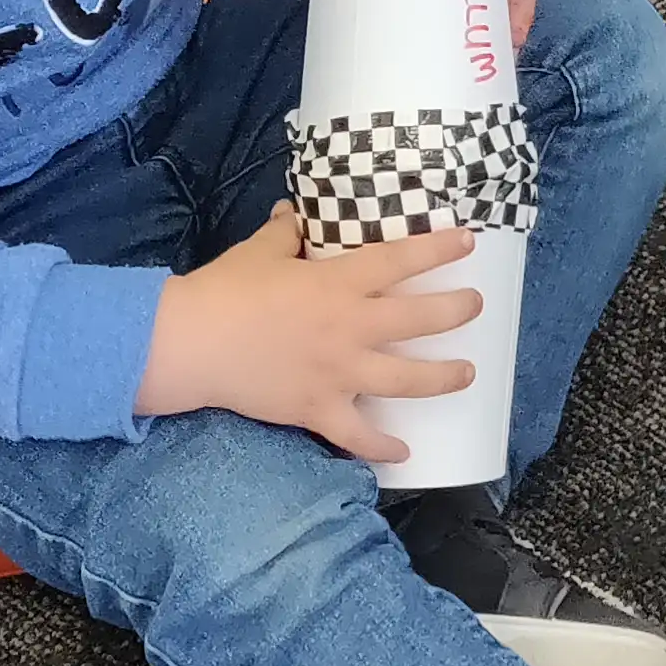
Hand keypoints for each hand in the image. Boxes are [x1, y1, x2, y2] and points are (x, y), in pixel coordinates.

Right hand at [135, 204, 481, 459]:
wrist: (190, 343)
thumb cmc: (225, 291)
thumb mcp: (258, 252)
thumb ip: (284, 233)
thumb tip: (292, 213)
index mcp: (338, 284)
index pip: (401, 261)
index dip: (439, 249)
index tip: (467, 241)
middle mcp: (349, 328)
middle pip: (420, 320)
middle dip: (457, 311)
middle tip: (474, 307)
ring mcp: (338, 373)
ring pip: (407, 379)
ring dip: (443, 377)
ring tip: (467, 374)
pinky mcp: (318, 408)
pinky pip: (359, 435)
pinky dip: (383, 447)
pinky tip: (405, 452)